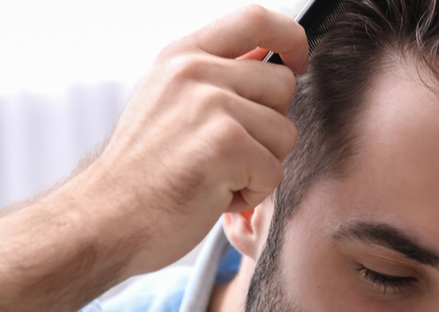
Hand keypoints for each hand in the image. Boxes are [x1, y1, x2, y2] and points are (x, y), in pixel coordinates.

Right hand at [88, 5, 306, 274]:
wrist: (102, 221)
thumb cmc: (142, 172)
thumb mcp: (169, 101)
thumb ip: (217, 74)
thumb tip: (269, 56)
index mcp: (183, 57)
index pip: (255, 19)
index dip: (291, 37)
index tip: (298, 62)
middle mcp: (194, 73)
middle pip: (283, 85)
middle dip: (270, 127)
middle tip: (228, 153)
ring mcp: (210, 106)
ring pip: (285, 133)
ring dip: (261, 165)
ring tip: (215, 176)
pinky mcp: (225, 145)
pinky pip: (275, 171)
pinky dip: (252, 194)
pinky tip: (213, 196)